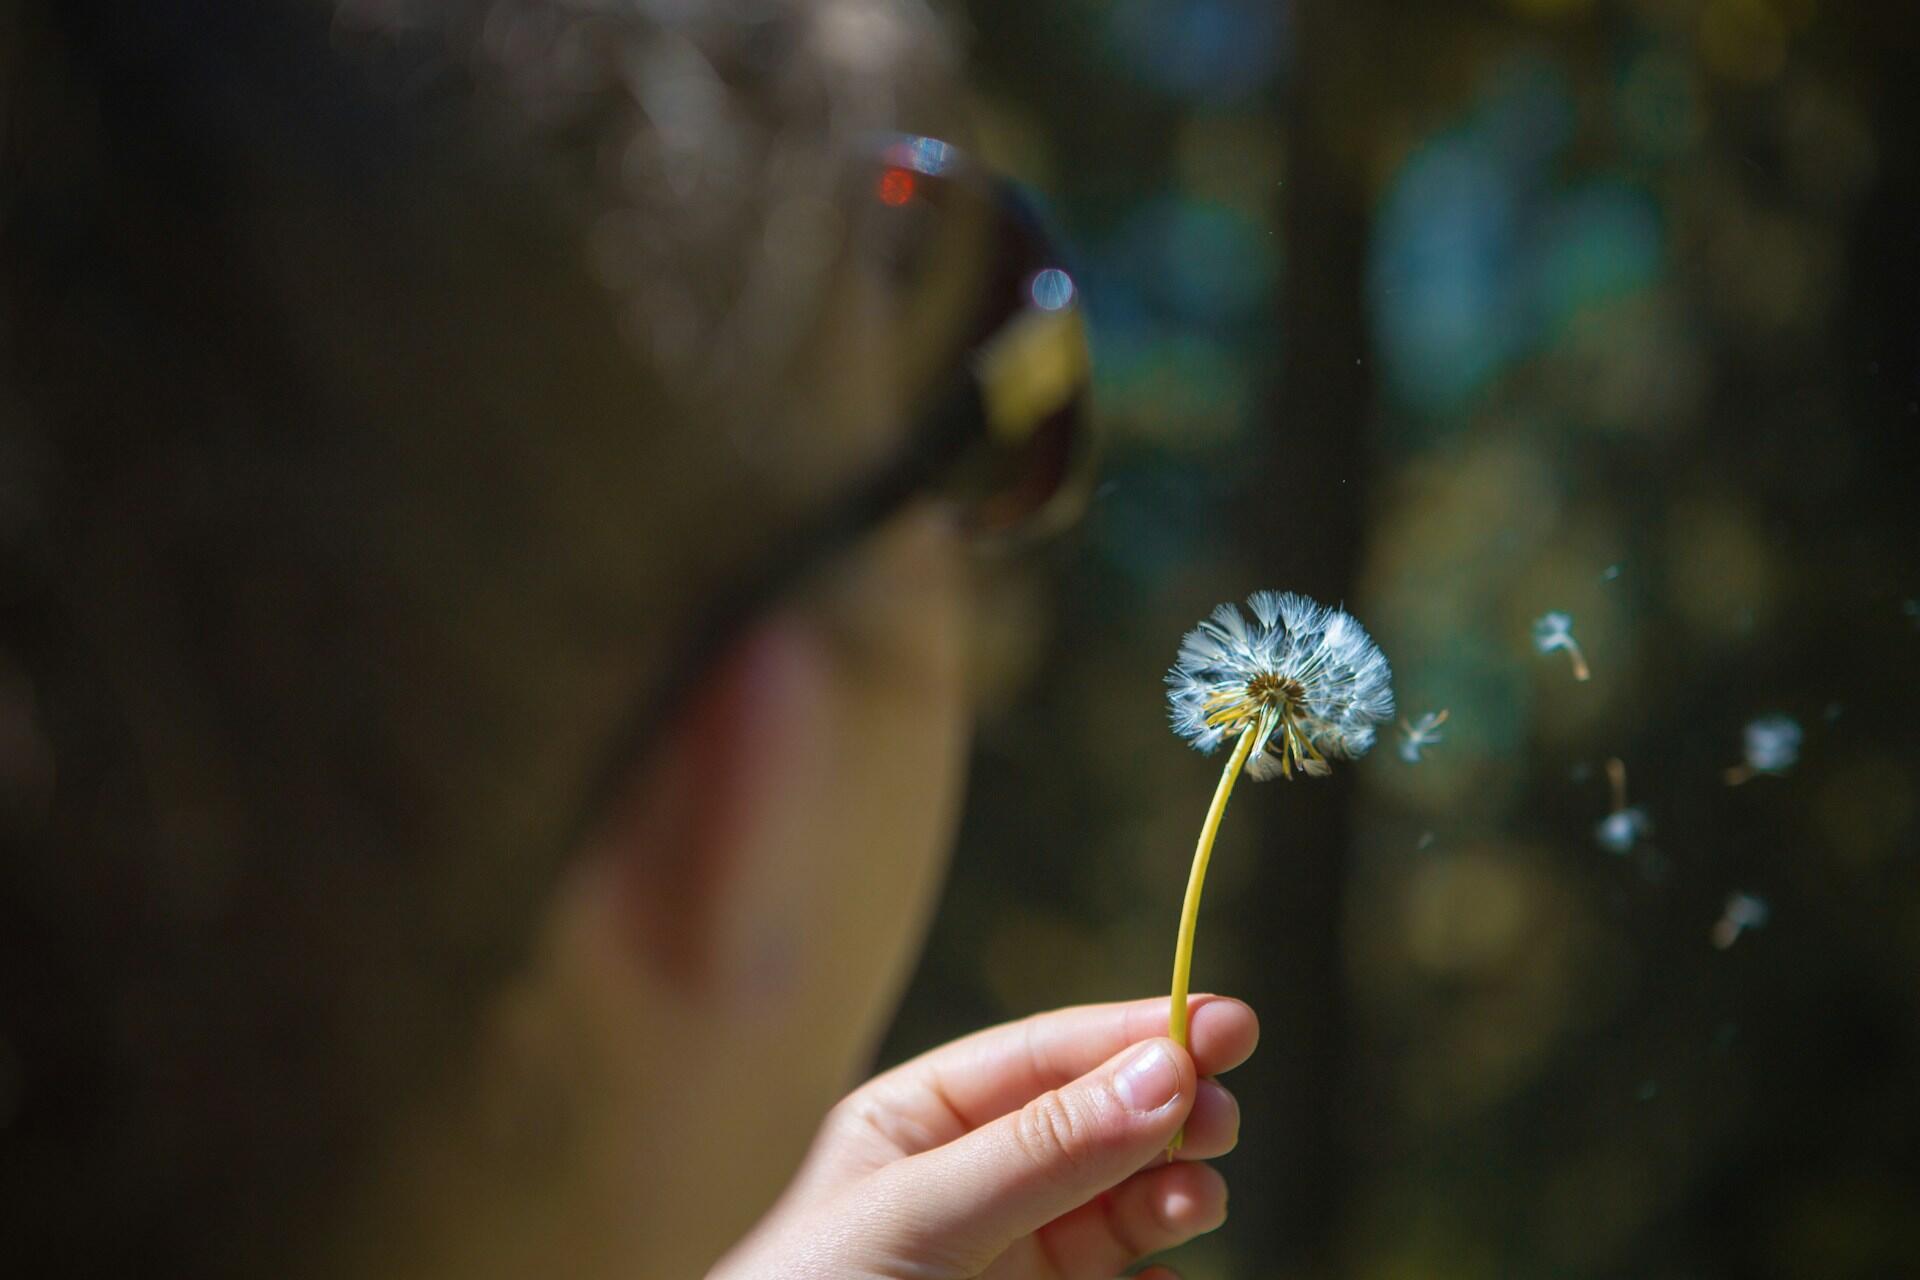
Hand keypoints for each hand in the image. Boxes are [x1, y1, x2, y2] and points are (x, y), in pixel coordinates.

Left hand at [708, 995, 1258, 1279]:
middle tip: (1223, 1117)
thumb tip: (1163, 1071)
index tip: (1231, 1023)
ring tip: (1198, 1199)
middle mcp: (967, 1182)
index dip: (1136, 1033)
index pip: (1043, 1056)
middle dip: (1162, 1113)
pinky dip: (1153, 1274)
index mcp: (918, 1123)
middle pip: (1091, 1125)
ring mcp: (1001, 1258)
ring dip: (1166, 1193)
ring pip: (1113, 1207)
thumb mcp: (920, 1214)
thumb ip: (1043, 1149)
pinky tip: (1170, 1274)